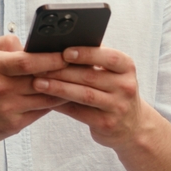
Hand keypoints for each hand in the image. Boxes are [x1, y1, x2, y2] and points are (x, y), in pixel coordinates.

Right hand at [0, 34, 69, 145]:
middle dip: (64, 73)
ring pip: (46, 98)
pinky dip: (54, 103)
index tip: (68, 53)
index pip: (28, 61)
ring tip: (79, 81)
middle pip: (41, 80)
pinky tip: (64, 96)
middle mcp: (1, 88)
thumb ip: (4, 43)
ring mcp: (8, 108)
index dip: (51, 58)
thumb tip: (29, 43)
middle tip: (83, 66)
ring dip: (65, 89)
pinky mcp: (13, 125)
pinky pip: (41, 112)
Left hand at [31, 46, 145, 149]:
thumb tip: (62, 44)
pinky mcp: (106, 124)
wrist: (132, 126)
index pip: (108, 57)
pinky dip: (61, 105)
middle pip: (90, 76)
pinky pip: (79, 112)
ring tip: (38, 83)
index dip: (86, 53)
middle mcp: (126, 86)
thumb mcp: (114, 73)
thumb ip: (94, 59)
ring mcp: (117, 106)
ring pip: (84, 94)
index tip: (64, 52)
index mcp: (127, 67)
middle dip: (62, 70)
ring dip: (58, 88)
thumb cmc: (114, 91)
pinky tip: (45, 99)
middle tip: (39, 66)